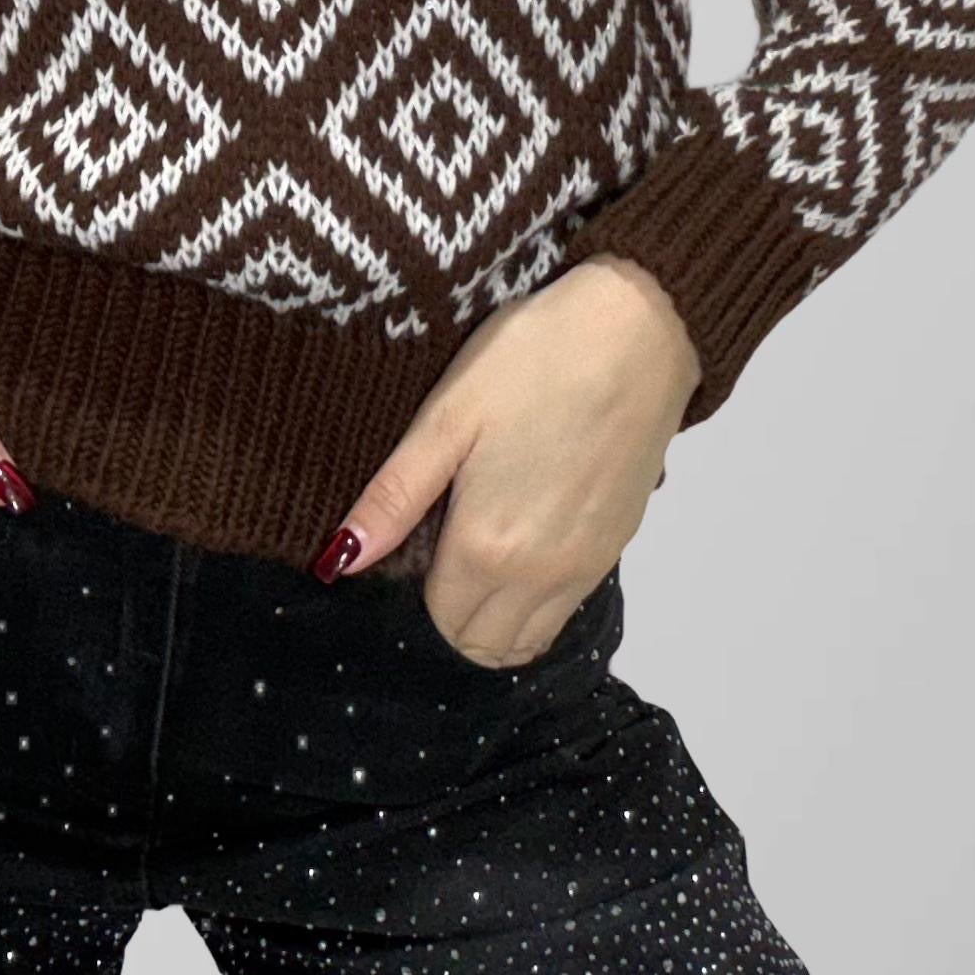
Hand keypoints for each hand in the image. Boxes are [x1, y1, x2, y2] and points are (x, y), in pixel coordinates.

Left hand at [314, 256, 701, 664]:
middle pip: (484, 642)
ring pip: (530, 638)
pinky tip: (532, 528)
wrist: (638, 332)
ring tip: (489, 540)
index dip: (421, 581)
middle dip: (457, 609)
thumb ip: (394, 498)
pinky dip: (541, 596)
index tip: (425, 529)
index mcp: (486, 547)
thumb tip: (337, 562)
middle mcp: (539, 577)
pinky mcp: (618, 547)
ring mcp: (585, 568)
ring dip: (500, 614)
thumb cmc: (530, 361)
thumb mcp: (447, 416)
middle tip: (450, 538)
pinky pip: (568, 607)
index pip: (440, 617)